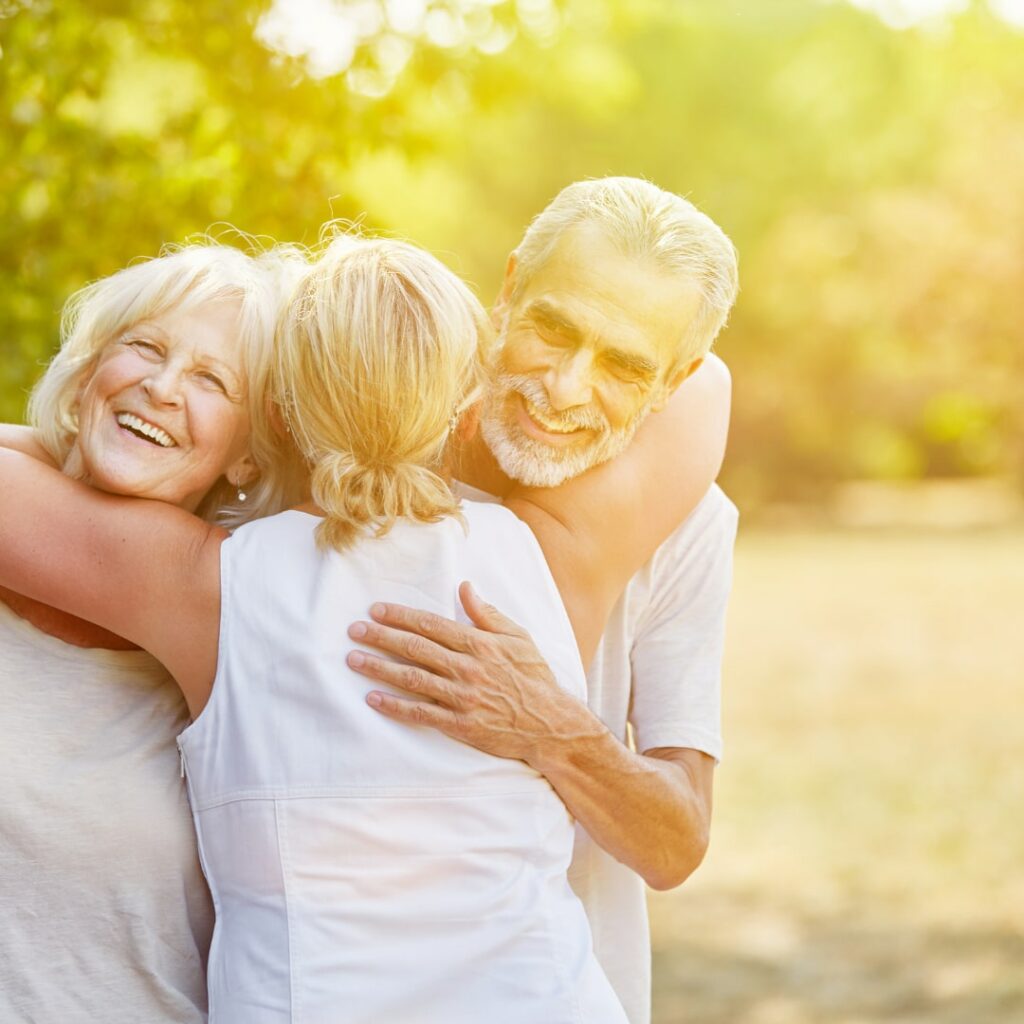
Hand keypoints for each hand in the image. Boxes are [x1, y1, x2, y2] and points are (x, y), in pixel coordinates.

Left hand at [346, 581, 601, 766]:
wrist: (550, 724)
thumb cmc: (534, 678)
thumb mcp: (519, 637)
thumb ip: (488, 613)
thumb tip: (465, 587)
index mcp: (480, 643)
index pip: (431, 625)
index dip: (400, 616)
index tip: (376, 610)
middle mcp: (467, 668)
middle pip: (415, 648)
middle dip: (381, 637)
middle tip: (354, 630)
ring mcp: (462, 697)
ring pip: (412, 678)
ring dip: (379, 668)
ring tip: (353, 660)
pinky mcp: (459, 724)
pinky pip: (420, 714)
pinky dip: (394, 706)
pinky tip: (373, 698)